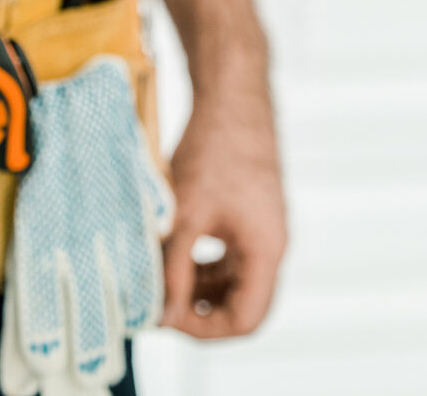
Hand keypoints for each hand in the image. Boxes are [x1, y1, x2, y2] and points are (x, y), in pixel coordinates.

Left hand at [161, 84, 286, 338]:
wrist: (232, 96)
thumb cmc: (214, 149)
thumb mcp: (185, 216)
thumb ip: (173, 269)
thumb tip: (158, 313)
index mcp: (266, 251)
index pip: (245, 320)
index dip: (203, 329)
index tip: (164, 316)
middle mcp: (271, 245)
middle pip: (241, 305)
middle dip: (197, 310)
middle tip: (155, 302)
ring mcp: (262, 230)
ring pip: (232, 282)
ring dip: (196, 287)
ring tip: (156, 277)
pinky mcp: (249, 215)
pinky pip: (228, 257)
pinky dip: (200, 263)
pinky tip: (170, 252)